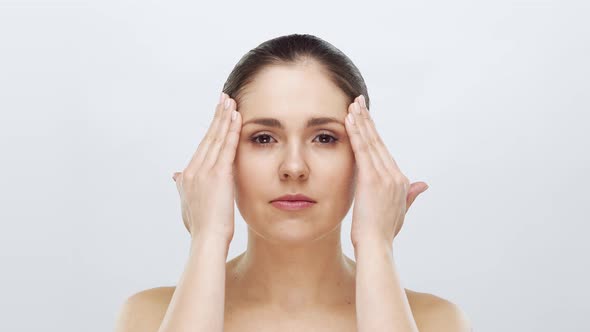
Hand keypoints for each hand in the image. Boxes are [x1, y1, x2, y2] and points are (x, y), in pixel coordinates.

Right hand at [172, 92, 240, 245]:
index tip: (218, 115)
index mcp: (188, 177)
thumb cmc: (201, 228)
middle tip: (224, 99)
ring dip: (224, 118)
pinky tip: (237, 117)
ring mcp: (205, 172)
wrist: (206, 240)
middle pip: (208, 137)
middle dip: (217, 116)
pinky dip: (231, 130)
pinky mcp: (219, 175)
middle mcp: (194, 170)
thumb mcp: (188, 205)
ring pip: (216, 138)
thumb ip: (183, 188)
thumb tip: (176, 176)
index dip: (211, 129)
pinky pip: (226, 147)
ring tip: (230, 101)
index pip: (203, 147)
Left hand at [345, 95, 428, 248]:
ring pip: (370, 141)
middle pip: (378, 141)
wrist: (377, 246)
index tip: (366, 118)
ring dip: (361, 121)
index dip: (374, 133)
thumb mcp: (400, 212)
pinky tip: (350, 119)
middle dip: (367, 120)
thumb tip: (423, 184)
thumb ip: (410, 196)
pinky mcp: (372, 178)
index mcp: (400, 181)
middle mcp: (395, 175)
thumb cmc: (383, 234)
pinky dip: (356, 133)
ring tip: (353, 104)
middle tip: (359, 102)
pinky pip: (362, 150)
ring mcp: (385, 176)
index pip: (383, 151)